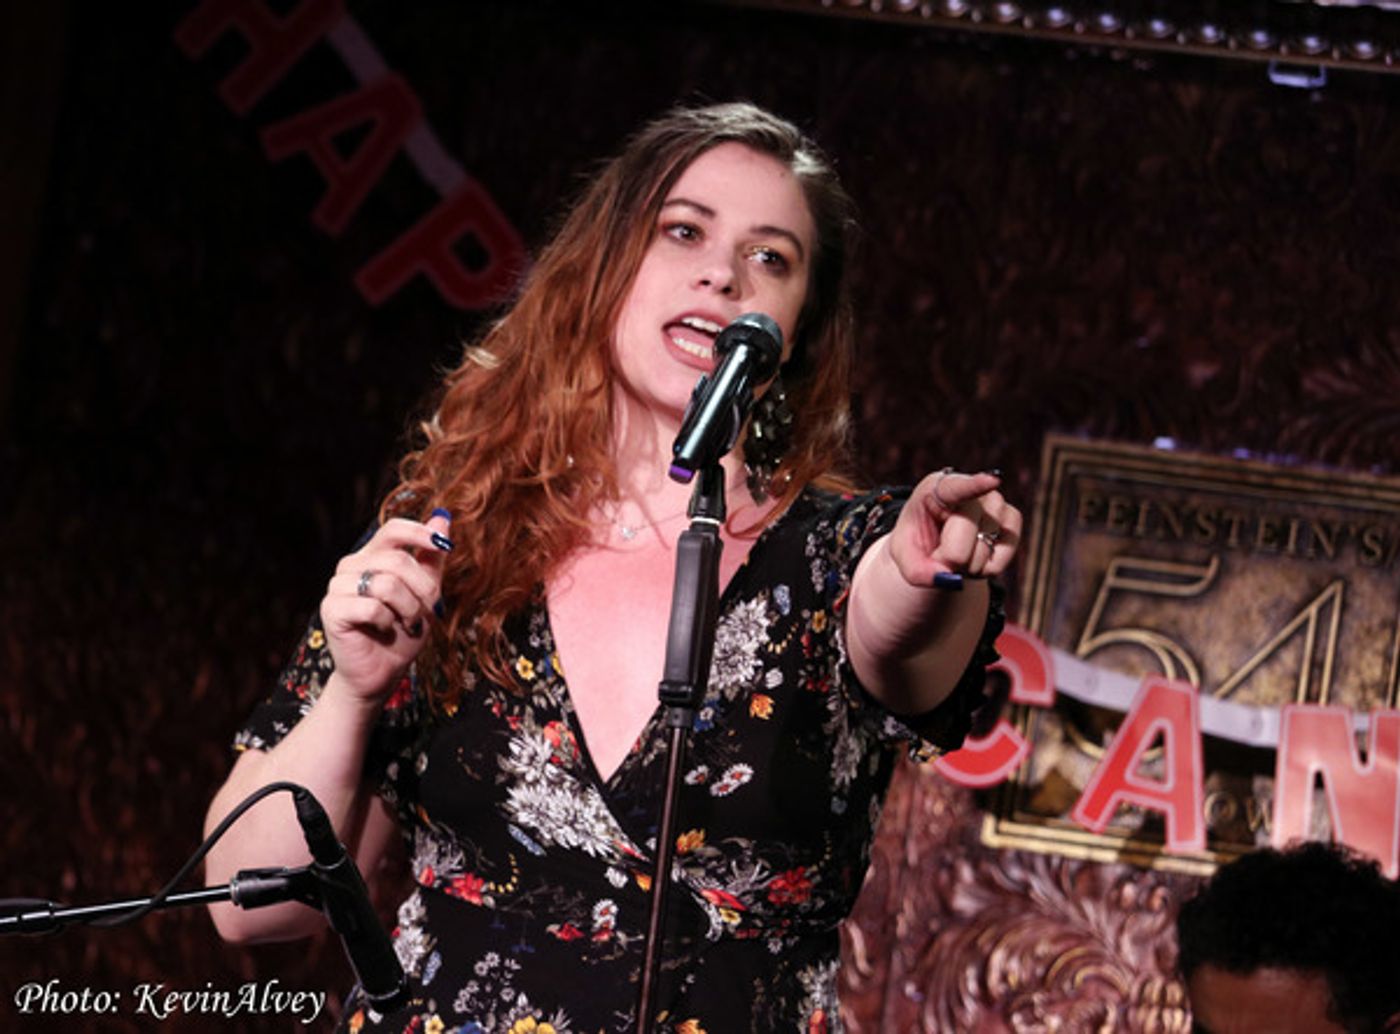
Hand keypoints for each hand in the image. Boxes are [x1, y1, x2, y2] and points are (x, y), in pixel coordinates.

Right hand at [320, 511, 452, 704]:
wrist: (383, 672)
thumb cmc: (403, 632)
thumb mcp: (425, 592)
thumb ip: (431, 558)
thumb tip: (443, 517)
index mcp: (372, 556)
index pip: (393, 530)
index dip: (419, 533)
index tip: (443, 546)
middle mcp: (352, 566)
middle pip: (397, 560)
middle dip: (423, 589)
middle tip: (427, 611)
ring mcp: (338, 586)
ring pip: (387, 584)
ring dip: (408, 608)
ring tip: (407, 623)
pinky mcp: (332, 609)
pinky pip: (372, 607)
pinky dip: (388, 622)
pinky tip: (384, 630)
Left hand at [888, 469, 1020, 587]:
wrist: (940, 541)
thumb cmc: (919, 539)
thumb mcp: (904, 554)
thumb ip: (916, 570)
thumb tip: (947, 577)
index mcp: (939, 489)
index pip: (958, 488)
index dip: (975, 486)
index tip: (992, 481)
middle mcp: (973, 491)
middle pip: (960, 544)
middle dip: (946, 560)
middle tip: (938, 552)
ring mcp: (997, 504)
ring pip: (980, 555)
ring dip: (964, 566)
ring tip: (957, 550)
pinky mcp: (1013, 521)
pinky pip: (997, 564)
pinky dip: (982, 571)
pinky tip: (974, 556)